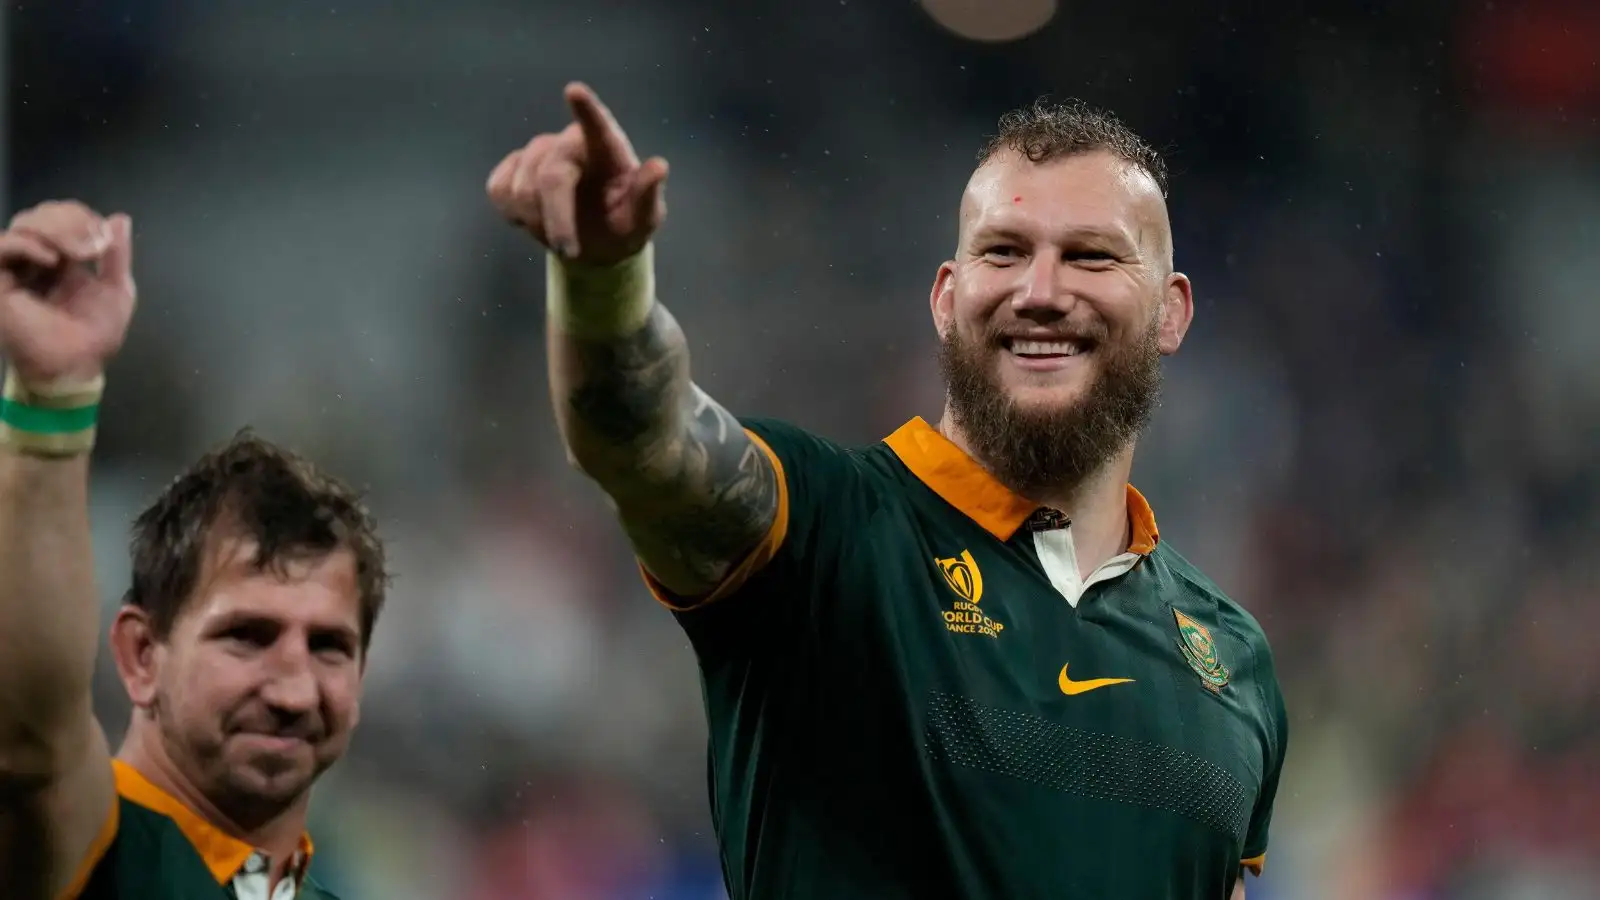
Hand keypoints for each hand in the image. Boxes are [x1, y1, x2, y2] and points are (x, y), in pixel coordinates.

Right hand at [0, 201, 135, 388]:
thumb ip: (117, 255)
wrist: (77, 365)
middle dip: (70, 220)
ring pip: (22, 224)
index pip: (60, 216)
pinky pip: (2, 248)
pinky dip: (28, 245)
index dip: (82, 216)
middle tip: (93, 246)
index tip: (105, 238)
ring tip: (79, 254)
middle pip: (40, 215)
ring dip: (55, 230)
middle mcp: (35, 259)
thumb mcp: (116, 289)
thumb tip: (121, 218)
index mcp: (62, 258)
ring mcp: (15, 268)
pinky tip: (53, 260)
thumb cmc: (96, 334)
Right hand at [486, 82, 668, 265]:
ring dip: (538, 221)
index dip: (586, 110)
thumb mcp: (644, 218)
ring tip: (561, 230)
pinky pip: (499, 190)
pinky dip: (514, 214)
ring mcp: (537, 152)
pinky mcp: (511, 167)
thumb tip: (659, 166)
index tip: (575, 91)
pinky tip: (535, 218)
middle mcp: (569, 143)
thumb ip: (648, 194)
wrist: (595, 242)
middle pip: (550, 178)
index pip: (598, 126)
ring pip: (520, 189)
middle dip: (556, 219)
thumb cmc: (623, 223)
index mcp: (607, 148)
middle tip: (568, 251)